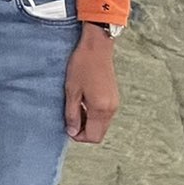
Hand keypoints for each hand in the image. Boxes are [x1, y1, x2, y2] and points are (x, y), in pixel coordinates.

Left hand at [64, 28, 119, 143]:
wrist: (97, 47)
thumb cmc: (82, 66)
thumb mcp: (72, 91)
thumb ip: (72, 114)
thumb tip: (72, 131)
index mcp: (101, 109)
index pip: (93, 136)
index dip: (79, 136)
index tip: (68, 125)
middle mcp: (111, 109)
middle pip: (99, 133)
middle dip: (84, 131)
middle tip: (71, 118)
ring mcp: (114, 103)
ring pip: (102, 124)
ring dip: (89, 122)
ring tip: (76, 108)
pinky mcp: (114, 97)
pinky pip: (105, 115)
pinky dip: (94, 115)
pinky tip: (84, 102)